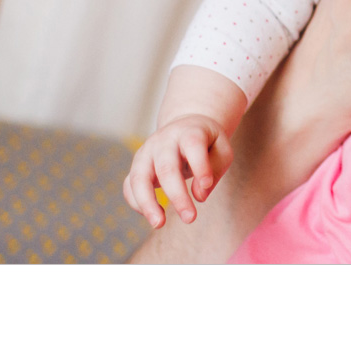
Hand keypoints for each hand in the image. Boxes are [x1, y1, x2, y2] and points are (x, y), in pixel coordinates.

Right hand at [123, 113, 233, 228]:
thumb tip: (199, 196)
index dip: (200, 166)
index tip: (206, 186)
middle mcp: (164, 140)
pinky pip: (129, 186)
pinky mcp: (136, 166)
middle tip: (190, 218)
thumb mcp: (221, 149)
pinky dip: (137, 203)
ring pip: (139, 177)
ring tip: (159, 224)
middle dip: (177, 196)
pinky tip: (155, 216)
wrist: (185, 126)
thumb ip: (214, 169)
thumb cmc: (207, 143)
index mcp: (189, 132)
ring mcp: (146, 152)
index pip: (193, 145)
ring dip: (147, 203)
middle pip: (166, 167)